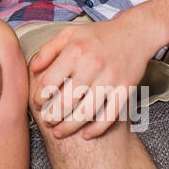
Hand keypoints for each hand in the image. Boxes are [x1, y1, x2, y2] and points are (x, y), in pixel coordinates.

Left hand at [28, 15, 158, 139]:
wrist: (135, 33)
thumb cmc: (98, 35)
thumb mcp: (69, 33)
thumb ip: (48, 50)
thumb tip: (32, 69)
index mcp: (75, 51)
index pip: (50, 82)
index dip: (40, 97)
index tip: (38, 104)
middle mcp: (92, 66)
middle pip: (66, 101)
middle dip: (52, 116)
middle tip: (46, 122)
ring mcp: (110, 80)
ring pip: (86, 112)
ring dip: (70, 127)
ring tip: (59, 132)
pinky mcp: (125, 90)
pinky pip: (110, 116)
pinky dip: (97, 129)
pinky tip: (86, 135)